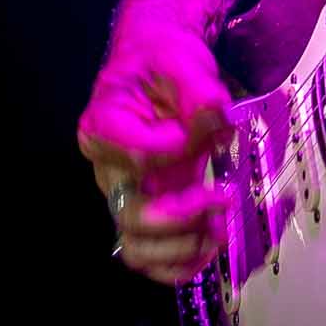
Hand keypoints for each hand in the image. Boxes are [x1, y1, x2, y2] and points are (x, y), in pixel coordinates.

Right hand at [77, 22, 233, 285]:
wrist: (158, 66)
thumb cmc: (163, 61)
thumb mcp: (181, 61)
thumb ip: (199, 91)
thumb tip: (216, 120)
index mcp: (103, 126)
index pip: (136, 155)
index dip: (175, 151)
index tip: (204, 130)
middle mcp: (108, 168)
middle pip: (131, 214)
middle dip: (180, 215)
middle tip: (221, 197)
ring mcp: (127, 193)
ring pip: (137, 247)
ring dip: (182, 247)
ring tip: (218, 229)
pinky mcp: (147, 208)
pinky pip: (150, 255)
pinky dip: (178, 264)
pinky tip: (208, 249)